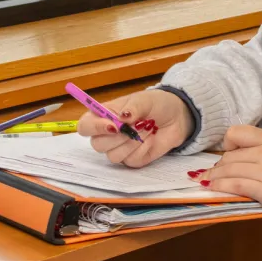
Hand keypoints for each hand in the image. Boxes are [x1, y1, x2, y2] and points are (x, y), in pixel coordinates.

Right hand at [76, 89, 194, 167]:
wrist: (177, 117)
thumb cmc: (156, 104)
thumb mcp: (144, 100)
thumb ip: (132, 108)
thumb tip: (122, 117)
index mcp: (103, 115)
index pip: (84, 126)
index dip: (94, 127)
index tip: (112, 124)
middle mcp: (107, 134)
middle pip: (97, 145)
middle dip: (118, 137)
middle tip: (136, 125)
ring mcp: (120, 148)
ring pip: (113, 156)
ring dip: (132, 142)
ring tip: (147, 128)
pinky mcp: (133, 159)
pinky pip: (131, 161)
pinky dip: (143, 149)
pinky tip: (151, 138)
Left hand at [195, 125, 261, 226]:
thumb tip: (239, 161)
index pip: (236, 133)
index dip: (227, 144)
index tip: (227, 155)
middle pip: (230, 156)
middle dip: (218, 166)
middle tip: (213, 175)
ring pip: (229, 170)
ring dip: (215, 177)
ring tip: (208, 182)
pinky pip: (236, 185)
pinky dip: (221, 187)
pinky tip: (213, 189)